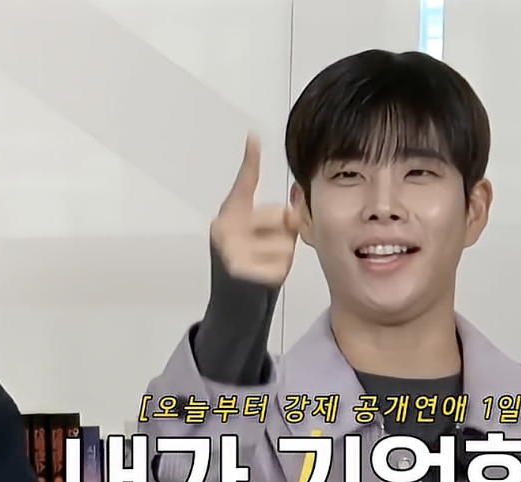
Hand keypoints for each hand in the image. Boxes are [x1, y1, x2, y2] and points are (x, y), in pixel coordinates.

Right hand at [211, 134, 300, 285]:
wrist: (234, 304)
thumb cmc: (251, 264)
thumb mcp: (260, 237)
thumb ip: (276, 219)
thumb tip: (295, 209)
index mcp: (228, 216)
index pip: (244, 184)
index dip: (250, 161)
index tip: (254, 138)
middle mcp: (225, 230)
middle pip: (280, 215)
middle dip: (284, 231)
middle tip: (267, 249)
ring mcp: (233, 251)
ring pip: (285, 241)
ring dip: (284, 253)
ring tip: (265, 264)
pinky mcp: (244, 272)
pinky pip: (282, 262)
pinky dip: (280, 271)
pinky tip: (265, 278)